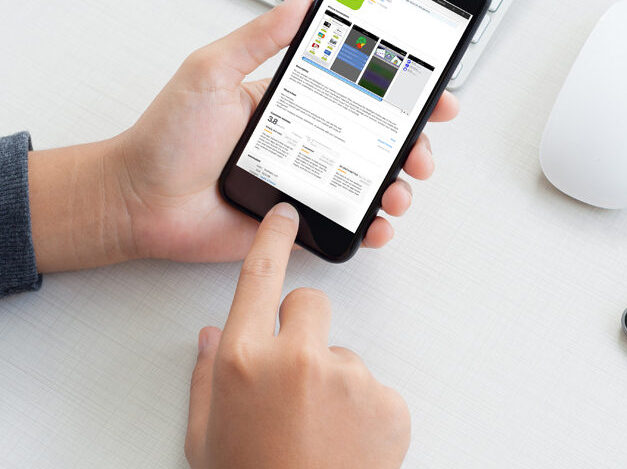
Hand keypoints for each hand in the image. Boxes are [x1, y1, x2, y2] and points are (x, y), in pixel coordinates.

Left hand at [28, 0, 457, 271]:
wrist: (138, 200)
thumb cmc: (168, 135)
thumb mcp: (212, 71)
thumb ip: (259, 37)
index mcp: (294, 100)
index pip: (359, 89)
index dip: (401, 89)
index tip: (431, 90)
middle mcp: (306, 139)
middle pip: (377, 138)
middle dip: (412, 142)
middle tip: (423, 148)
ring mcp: (304, 181)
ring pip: (369, 181)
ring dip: (398, 184)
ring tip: (401, 189)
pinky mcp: (296, 219)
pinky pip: (344, 223)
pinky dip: (371, 225)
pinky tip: (380, 223)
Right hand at [185, 203, 409, 468]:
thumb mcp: (206, 437)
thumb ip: (205, 377)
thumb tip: (211, 332)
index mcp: (244, 362)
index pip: (259, 277)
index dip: (272, 239)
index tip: (285, 214)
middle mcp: (297, 359)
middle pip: (311, 303)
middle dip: (303, 328)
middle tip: (295, 378)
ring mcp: (349, 378)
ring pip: (343, 354)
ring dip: (333, 382)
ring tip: (319, 432)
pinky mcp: (389, 402)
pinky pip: (374, 388)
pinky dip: (364, 410)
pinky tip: (346, 444)